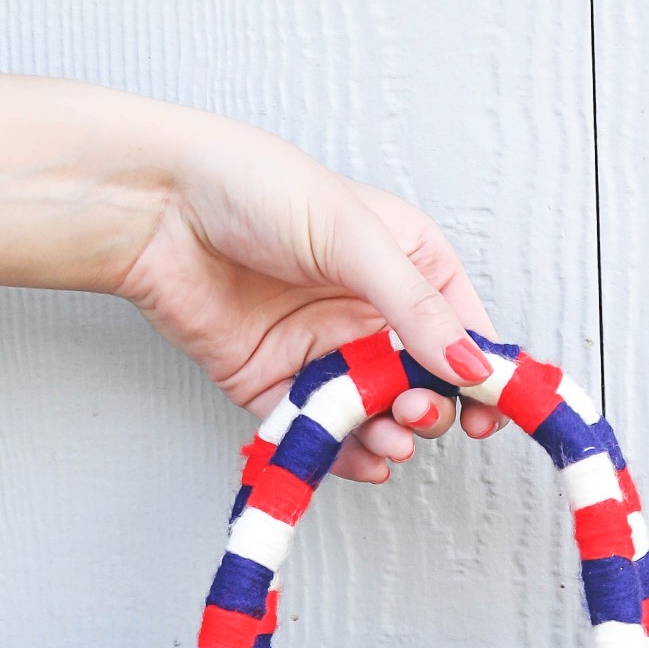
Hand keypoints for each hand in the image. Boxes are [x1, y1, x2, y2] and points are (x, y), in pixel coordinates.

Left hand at [110, 108, 505, 482]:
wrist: (157, 209)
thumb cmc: (254, 187)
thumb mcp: (354, 237)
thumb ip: (416, 308)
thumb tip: (472, 366)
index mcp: (404, 263)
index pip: (462, 330)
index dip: (484, 374)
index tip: (492, 410)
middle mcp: (368, 310)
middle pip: (424, 381)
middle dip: (431, 407)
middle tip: (416, 411)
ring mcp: (323, 350)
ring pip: (375, 414)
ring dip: (391, 435)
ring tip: (390, 440)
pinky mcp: (275, 383)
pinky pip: (321, 432)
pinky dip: (344, 453)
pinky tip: (363, 460)